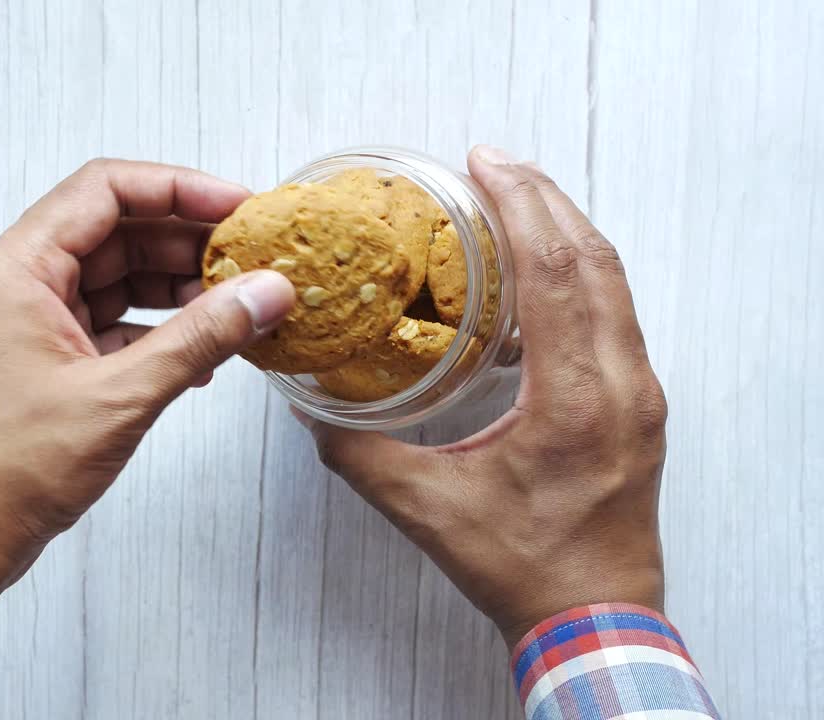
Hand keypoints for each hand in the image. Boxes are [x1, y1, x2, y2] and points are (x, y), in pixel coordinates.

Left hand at [0, 159, 294, 637]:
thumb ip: (199, 338)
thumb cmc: (3, 469)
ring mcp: (31, 326)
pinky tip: (202, 356)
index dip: (179, 189)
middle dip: (187, 242)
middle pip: (115, 231)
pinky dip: (156, 334)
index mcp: (20, 268)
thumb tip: (263, 293)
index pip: (106, 189)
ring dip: (176, 290)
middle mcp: (21, 285)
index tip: (238, 208)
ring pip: (115, 281)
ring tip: (237, 307)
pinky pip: (109, 326)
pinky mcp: (45, 366)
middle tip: (252, 259)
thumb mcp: (118, 396)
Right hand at [297, 146, 666, 646]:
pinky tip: (540, 269)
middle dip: (543, 199)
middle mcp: (624, 384)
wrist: (593, 619)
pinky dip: (578, 272)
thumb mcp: (424, 508)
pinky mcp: (639, 404)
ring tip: (514, 200)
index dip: (520, 207)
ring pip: (613, 282)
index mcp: (577, 399)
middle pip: (594, 259)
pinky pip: (616, 312)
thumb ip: (357, 451)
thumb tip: (310, 406)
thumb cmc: (524, 568)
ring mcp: (641, 393)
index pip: (557, 272)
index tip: (486, 163)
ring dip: (564, 230)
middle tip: (493, 164)